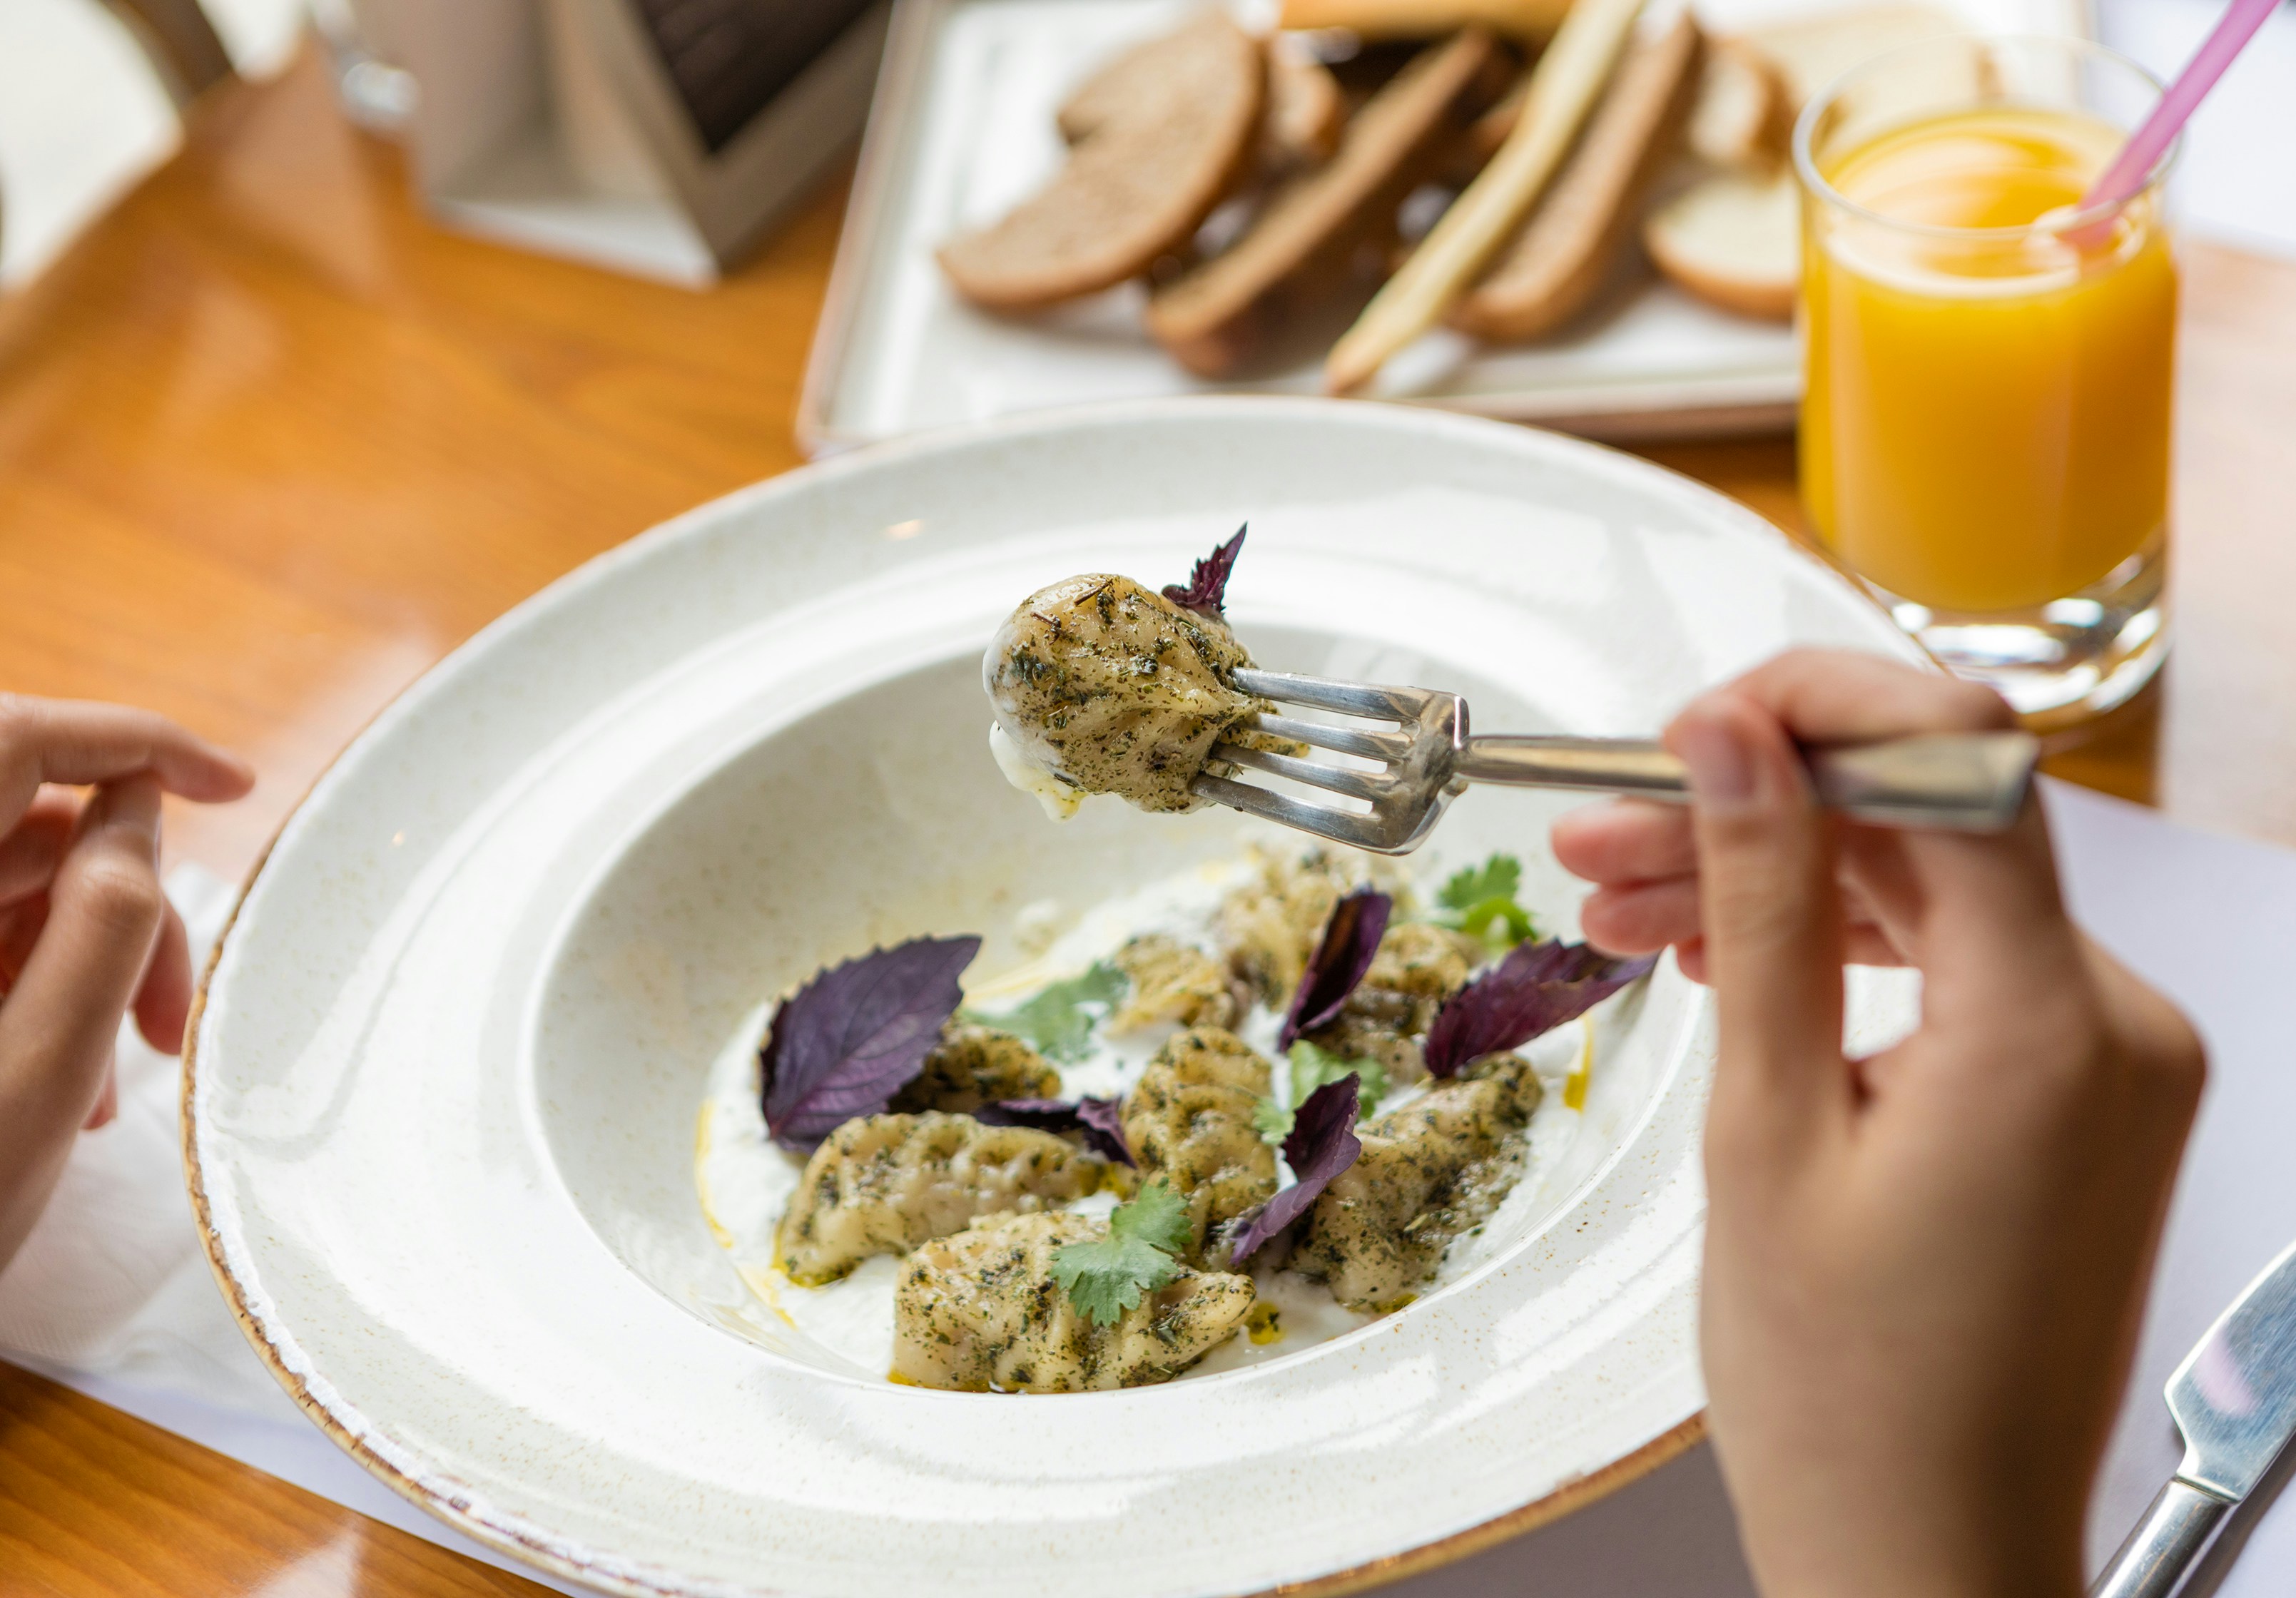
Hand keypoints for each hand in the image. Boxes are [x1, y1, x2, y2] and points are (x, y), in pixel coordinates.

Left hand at [0, 696, 253, 1269]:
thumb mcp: (34, 1072)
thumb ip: (102, 926)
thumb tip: (141, 815)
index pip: (24, 740)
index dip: (138, 744)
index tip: (232, 781)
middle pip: (21, 829)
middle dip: (122, 908)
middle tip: (173, 1017)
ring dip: (76, 967)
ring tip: (112, 1083)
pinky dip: (24, 991)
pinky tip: (58, 1079)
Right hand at [1552, 652, 2203, 1597]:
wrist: (1922, 1550)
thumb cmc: (1845, 1394)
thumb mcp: (1765, 1127)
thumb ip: (1760, 906)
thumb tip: (1734, 742)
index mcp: (2053, 1030)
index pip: (1959, 764)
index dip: (1818, 710)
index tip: (1695, 722)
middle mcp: (2118, 1026)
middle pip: (1930, 827)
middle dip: (1759, 810)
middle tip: (1605, 832)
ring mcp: (2110, 1062)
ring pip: (1931, 895)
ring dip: (1780, 882)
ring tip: (1624, 903)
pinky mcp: (2082, 1094)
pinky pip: (1958, 969)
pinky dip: (1842, 951)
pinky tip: (1725, 961)